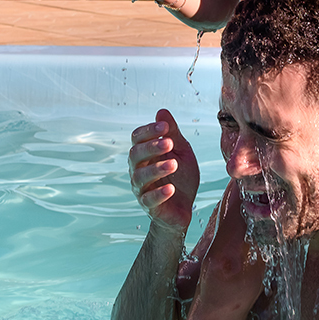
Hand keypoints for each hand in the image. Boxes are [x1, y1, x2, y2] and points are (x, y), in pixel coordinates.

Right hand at [128, 109, 198, 230]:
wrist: (183, 208)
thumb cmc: (181, 177)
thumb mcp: (181, 151)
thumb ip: (173, 133)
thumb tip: (162, 112)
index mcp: (144, 154)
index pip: (137, 138)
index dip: (148, 131)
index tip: (165, 127)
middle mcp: (138, 169)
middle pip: (135, 155)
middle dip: (151, 147)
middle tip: (170, 143)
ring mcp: (141, 188)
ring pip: (140, 177)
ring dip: (156, 169)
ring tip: (173, 164)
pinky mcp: (149, 206)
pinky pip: (148, 200)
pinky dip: (159, 194)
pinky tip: (170, 189)